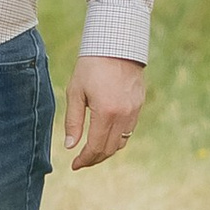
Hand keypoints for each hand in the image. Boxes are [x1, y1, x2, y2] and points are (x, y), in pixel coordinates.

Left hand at [62, 54, 144, 170]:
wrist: (117, 44)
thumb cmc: (91, 66)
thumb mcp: (75, 92)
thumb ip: (73, 121)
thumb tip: (70, 146)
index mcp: (106, 112)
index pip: (96, 147)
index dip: (84, 160)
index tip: (74, 165)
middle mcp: (124, 115)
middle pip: (110, 149)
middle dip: (94, 159)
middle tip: (81, 161)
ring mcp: (134, 111)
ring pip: (121, 142)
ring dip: (106, 150)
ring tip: (91, 151)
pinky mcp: (139, 105)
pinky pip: (129, 130)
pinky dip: (116, 138)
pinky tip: (105, 135)